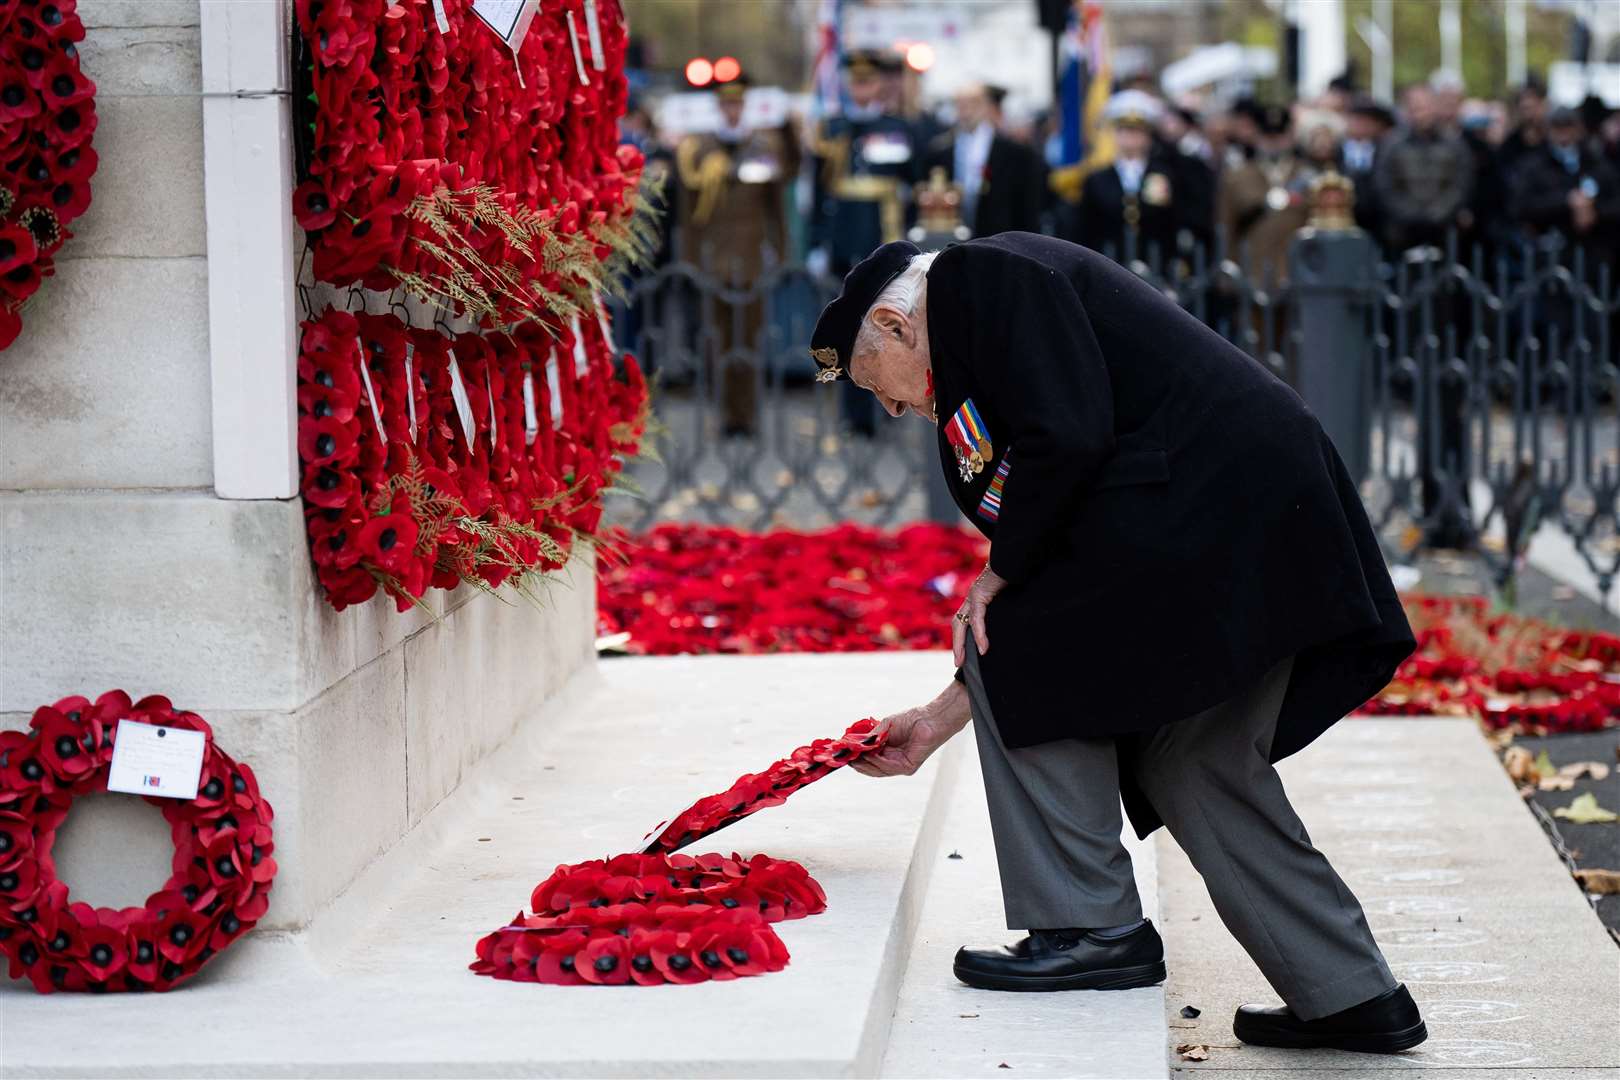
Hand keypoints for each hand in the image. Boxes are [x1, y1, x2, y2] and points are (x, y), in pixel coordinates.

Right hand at [849, 681, 971, 777]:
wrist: (928, 719)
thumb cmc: (909, 721)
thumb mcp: (884, 728)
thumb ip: (870, 738)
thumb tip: (851, 744)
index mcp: (887, 753)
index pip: (867, 761)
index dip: (855, 759)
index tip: (841, 754)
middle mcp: (893, 762)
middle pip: (871, 769)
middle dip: (857, 764)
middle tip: (844, 758)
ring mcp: (900, 766)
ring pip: (878, 771)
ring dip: (865, 763)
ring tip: (854, 756)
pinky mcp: (908, 768)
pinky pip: (889, 767)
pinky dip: (878, 761)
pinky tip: (870, 754)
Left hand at [952, 562, 1007, 667]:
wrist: (1013, 557)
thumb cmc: (1014, 574)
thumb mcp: (1007, 597)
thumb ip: (1003, 609)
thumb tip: (1015, 624)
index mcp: (976, 598)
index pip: (963, 621)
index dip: (961, 638)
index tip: (963, 656)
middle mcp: (971, 597)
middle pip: (957, 624)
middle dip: (957, 645)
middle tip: (958, 664)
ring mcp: (974, 595)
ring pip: (962, 624)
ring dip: (962, 644)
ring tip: (963, 661)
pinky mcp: (980, 593)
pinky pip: (977, 618)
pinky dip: (979, 634)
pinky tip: (983, 648)